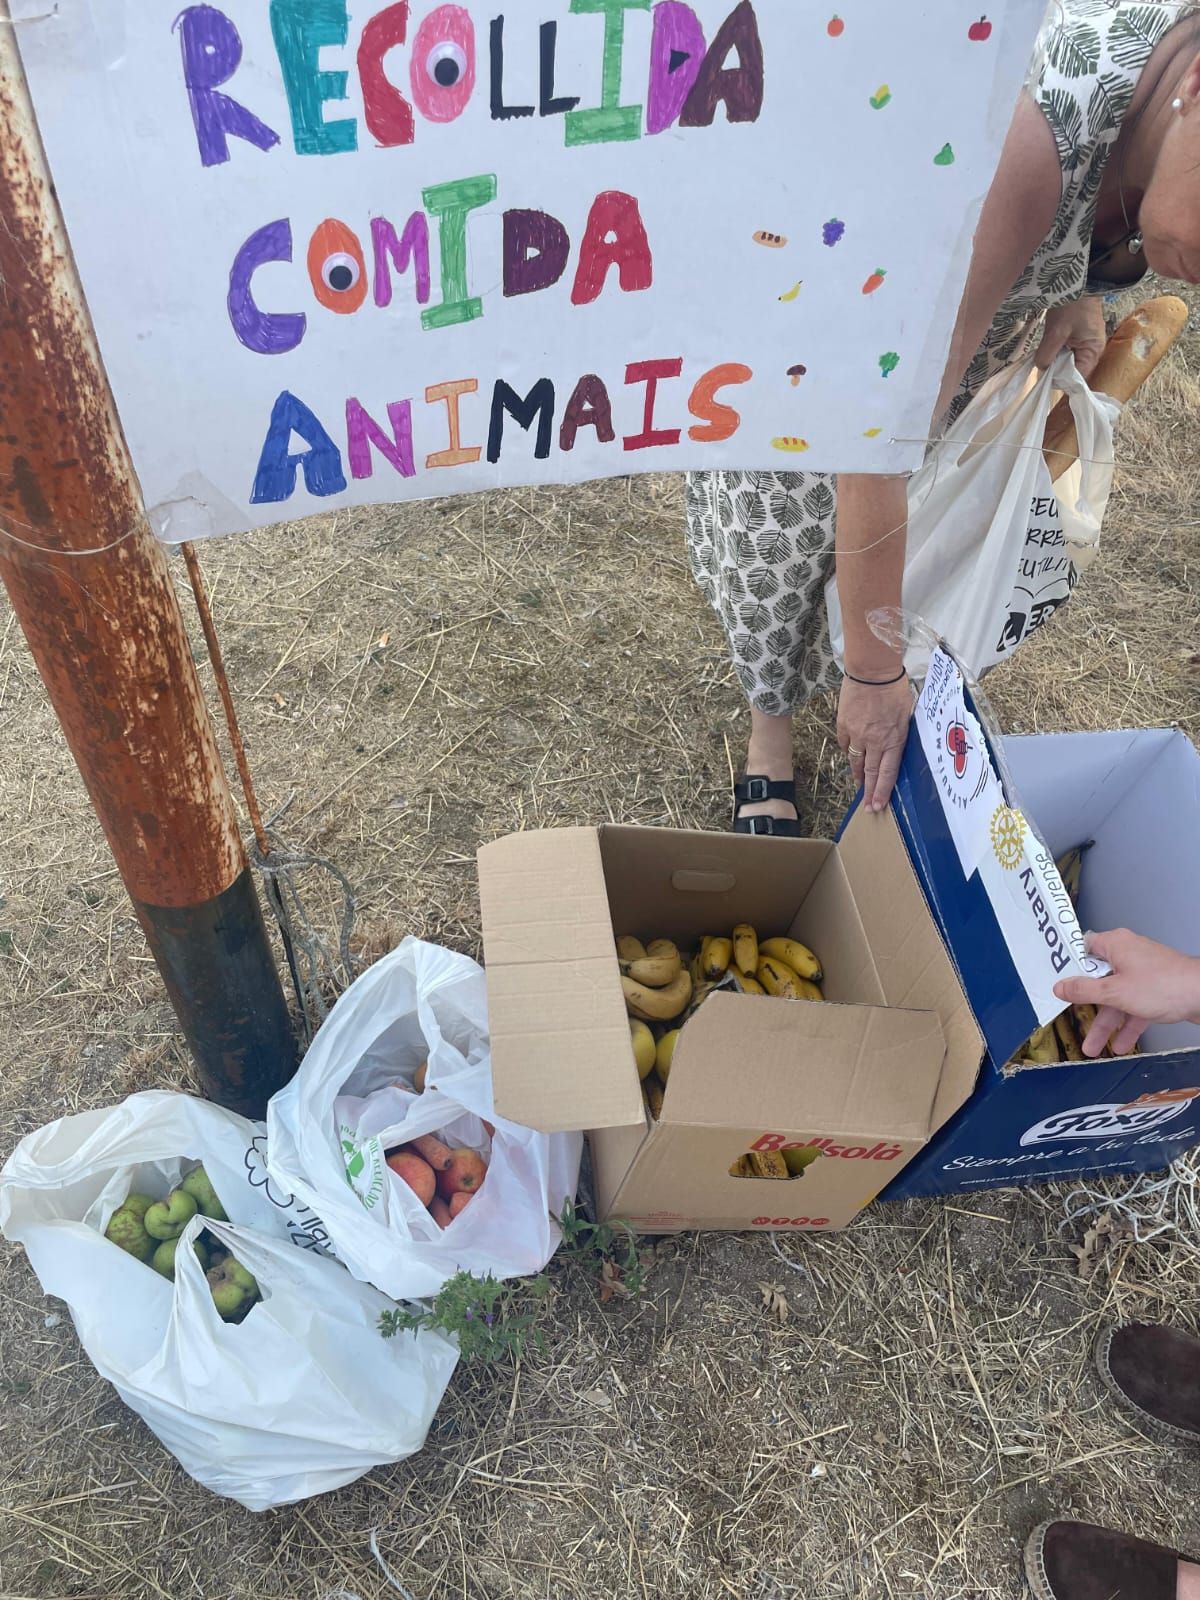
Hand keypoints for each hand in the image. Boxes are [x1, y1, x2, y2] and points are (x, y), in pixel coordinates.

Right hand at [837, 673, 913, 812]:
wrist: (872, 670)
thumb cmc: (895, 688)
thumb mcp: (907, 714)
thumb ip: (900, 733)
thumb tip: (895, 745)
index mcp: (894, 739)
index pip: (887, 772)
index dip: (882, 791)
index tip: (878, 806)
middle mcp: (874, 741)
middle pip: (869, 772)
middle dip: (868, 792)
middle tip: (867, 807)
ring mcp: (857, 734)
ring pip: (855, 761)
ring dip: (857, 774)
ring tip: (858, 784)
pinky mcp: (844, 724)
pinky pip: (845, 743)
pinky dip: (848, 750)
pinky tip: (851, 754)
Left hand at [1034, 297, 1106, 380]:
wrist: (1078, 281)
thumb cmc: (1072, 305)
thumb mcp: (1056, 331)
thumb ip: (1047, 353)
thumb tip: (1040, 369)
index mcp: (1093, 352)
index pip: (1077, 378)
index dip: (1060, 380)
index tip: (1045, 374)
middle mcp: (1092, 351)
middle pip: (1072, 372)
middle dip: (1056, 370)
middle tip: (1042, 360)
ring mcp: (1086, 345)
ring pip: (1067, 362)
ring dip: (1055, 360)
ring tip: (1045, 351)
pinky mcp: (1079, 338)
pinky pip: (1066, 352)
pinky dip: (1056, 351)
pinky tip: (1049, 345)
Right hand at [1053, 929, 1199, 1057]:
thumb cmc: (1164, 986)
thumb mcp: (1114, 992)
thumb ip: (1084, 991)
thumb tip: (1060, 987)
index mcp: (1115, 945)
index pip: (1082, 950)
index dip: (1069, 966)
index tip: (1058, 983)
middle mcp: (1128, 955)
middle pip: (1099, 980)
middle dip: (1088, 1007)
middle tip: (1073, 1021)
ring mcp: (1143, 972)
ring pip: (1117, 998)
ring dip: (1107, 1023)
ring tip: (1093, 1048)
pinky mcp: (1156, 989)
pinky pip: (1135, 1005)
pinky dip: (1128, 1023)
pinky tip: (1121, 1044)